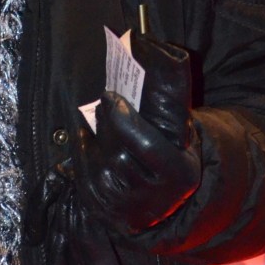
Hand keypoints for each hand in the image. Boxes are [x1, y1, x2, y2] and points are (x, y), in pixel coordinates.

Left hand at [71, 35, 200, 236]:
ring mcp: (124, 206)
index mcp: (179, 174)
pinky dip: (82, 148)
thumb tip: (146, 57)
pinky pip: (82, 171)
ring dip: (94, 134)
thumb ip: (168, 109)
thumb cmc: (172, 157)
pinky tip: (87, 136)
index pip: (145, 145)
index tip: (111, 96)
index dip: (123, 118)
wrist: (161, 207)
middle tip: (105, 100)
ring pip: (97, 161)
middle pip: (117, 152)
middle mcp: (153, 197)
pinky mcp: (100, 207)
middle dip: (107, 122)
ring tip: (99, 117)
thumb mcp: (182, 137)